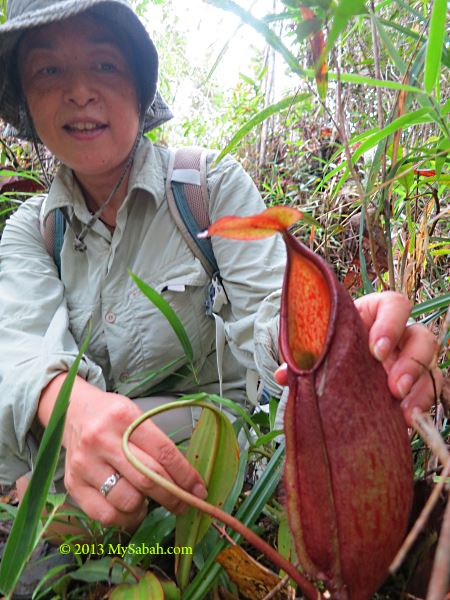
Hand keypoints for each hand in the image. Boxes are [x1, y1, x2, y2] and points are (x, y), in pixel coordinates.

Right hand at [40, 376, 206, 529]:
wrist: (73, 411)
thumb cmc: (112, 415)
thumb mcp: (136, 415)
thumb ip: (157, 443)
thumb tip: (186, 480)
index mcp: (124, 418)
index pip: (163, 452)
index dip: (185, 475)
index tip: (199, 489)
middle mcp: (102, 440)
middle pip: (148, 478)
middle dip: (173, 496)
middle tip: (184, 504)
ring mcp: (85, 463)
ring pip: (127, 500)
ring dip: (145, 507)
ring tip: (148, 500)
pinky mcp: (73, 483)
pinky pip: (105, 514)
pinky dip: (124, 518)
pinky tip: (130, 509)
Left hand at [274, 291, 442, 425]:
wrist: (335, 373)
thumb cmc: (328, 347)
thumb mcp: (317, 346)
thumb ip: (305, 356)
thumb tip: (284, 374)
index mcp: (375, 314)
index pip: (395, 305)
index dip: (391, 323)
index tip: (376, 349)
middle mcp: (399, 335)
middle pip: (422, 336)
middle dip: (411, 361)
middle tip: (392, 386)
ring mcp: (410, 361)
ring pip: (431, 366)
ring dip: (420, 387)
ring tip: (402, 409)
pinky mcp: (415, 385)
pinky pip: (428, 393)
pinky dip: (420, 407)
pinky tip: (405, 422)